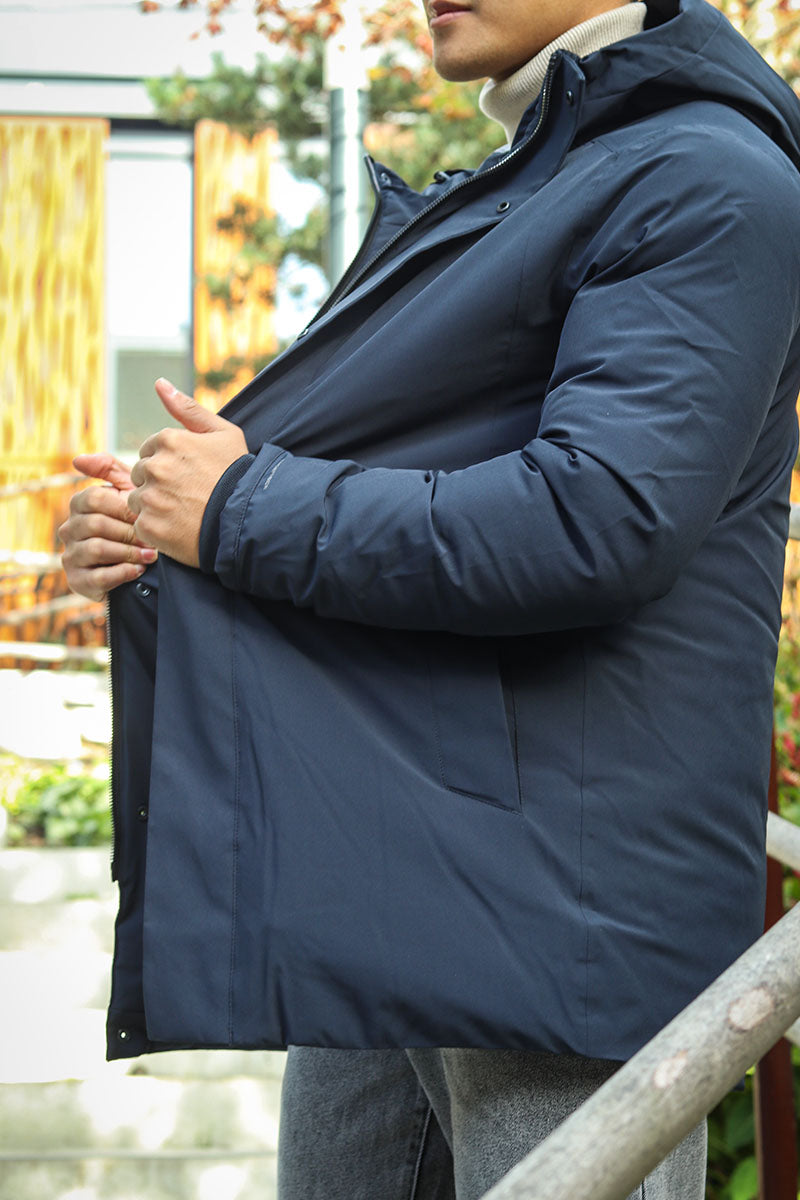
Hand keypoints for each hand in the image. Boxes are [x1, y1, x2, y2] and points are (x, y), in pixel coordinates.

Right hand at [59, 455, 157, 601]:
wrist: (141, 564)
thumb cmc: (134, 521)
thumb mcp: (127, 491)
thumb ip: (109, 470)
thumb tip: (77, 459)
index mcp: (79, 505)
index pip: (94, 499)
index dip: (123, 508)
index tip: (146, 515)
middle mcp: (69, 529)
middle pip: (96, 524)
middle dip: (129, 532)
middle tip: (154, 539)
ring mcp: (71, 555)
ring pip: (97, 549)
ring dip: (129, 552)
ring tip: (152, 555)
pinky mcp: (77, 581)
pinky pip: (98, 577)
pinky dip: (123, 573)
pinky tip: (141, 570)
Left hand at [127, 378, 247, 567]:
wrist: (250, 520)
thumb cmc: (239, 475)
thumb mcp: (223, 433)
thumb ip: (188, 408)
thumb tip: (159, 383)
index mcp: (169, 440)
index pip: (150, 450)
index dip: (169, 464)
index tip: (189, 476)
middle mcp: (155, 466)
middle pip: (141, 474)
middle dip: (158, 484)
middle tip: (188, 496)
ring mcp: (150, 497)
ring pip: (138, 500)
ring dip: (154, 506)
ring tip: (184, 513)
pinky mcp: (149, 526)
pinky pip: (141, 525)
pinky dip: (157, 529)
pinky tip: (180, 528)